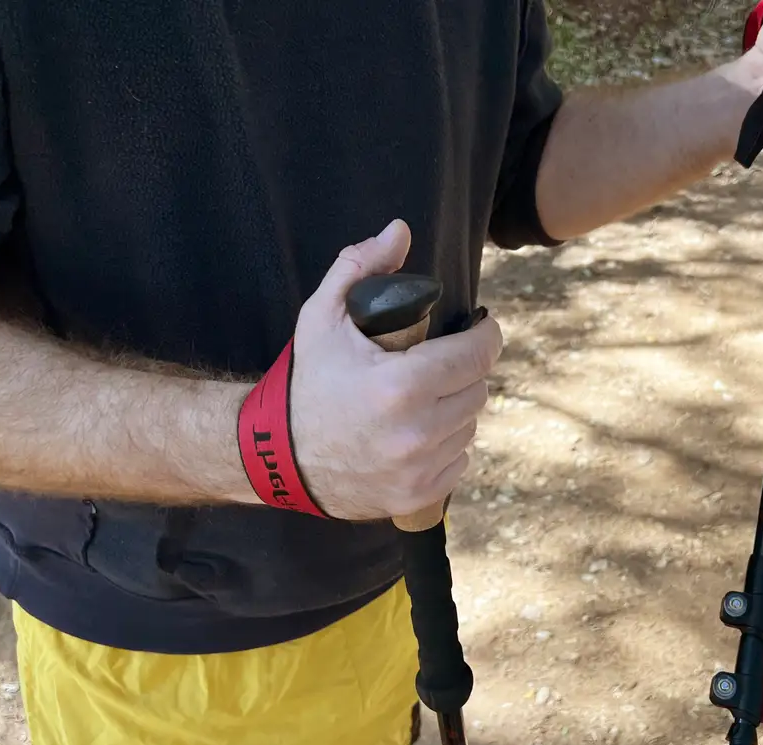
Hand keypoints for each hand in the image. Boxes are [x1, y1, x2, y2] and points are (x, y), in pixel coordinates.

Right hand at [287, 219, 501, 520]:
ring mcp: (420, 468)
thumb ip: (360, 268)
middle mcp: (418, 431)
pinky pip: (460, 460)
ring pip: (470, 425)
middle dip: (463, 371)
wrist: (276, 456)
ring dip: (455, 408)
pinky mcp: (419, 494)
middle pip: (478, 389)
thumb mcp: (322, 318)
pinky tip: (416, 434)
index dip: (485, 335)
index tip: (480, 327)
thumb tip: (400, 231)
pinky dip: (446, 445)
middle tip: (438, 364)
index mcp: (402, 385)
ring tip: (422, 399)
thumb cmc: (305, 383)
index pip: (479, 354)